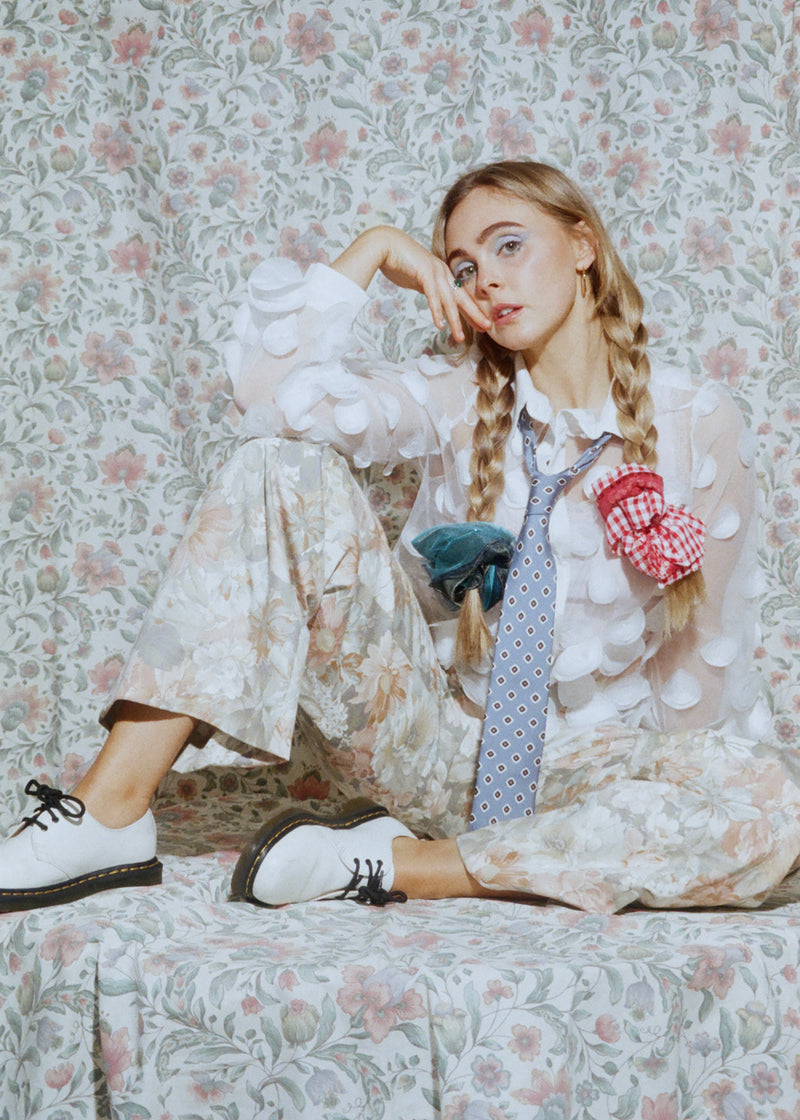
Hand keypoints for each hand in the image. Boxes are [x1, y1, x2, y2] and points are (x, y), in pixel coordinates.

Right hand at [332, 226, 490, 343]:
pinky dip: (437, 311)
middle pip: (462, 298)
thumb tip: (433, 298)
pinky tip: (440, 324)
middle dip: (475, 314)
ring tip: (460, 337)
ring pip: (449, 300)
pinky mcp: (424, 272)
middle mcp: (442, 273)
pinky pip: (433, 295)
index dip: (471, 311)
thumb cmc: (398, 261)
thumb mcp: (417, 278)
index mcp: (442, 274)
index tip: (480, 325)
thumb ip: (427, 287)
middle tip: (487, 328)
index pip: (460, 296)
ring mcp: (435, 272)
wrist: (384, 244)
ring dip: (455, 320)